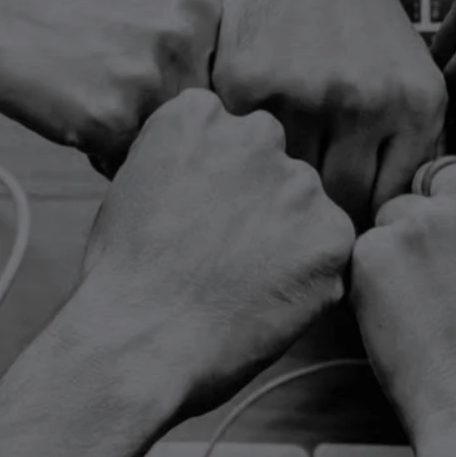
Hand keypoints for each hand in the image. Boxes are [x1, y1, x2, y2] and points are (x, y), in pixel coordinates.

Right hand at [0, 0, 219, 173]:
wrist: (10, 25)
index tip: (153, 83)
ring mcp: (147, 79)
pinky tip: (82, 118)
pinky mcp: (112, 117)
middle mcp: (181, 40)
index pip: (227, 89)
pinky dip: (105, 155)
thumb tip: (238, 136)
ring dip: (135, 142)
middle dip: (165, 124)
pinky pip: (128, 164)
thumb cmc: (85, 34)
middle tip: (120, 94)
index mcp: (201, 10)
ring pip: (167, 145)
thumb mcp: (157, 19)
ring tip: (100, 105)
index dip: (189, 101)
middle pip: (201, 121)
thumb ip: (201, 59)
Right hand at [72, 88, 355, 416]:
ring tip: (238, 286)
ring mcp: (299, 185)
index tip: (196, 217)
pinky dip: (306, 280)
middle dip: (255, 203)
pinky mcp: (331, 236)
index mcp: (199, 115)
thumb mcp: (133, 188)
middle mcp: (255, 135)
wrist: (139, 341)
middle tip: (221, 256)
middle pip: (271, 165)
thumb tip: (213, 175)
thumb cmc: (123, 277)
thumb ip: (184, 163)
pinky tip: (261, 303)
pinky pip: (328, 253)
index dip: (214, 182)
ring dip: (284, 240)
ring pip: (304, 208)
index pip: (228, 135)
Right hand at [215, 0, 446, 222]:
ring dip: (279, 191)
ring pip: (287, 184)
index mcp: (414, 104)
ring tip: (273, 195)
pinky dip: (244, 157)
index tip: (349, 231)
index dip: (369, 226)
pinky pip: (244, 151)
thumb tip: (397, 232)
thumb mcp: (412, 77)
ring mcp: (301, 94)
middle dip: (325, 218)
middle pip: (341, 205)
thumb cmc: (363, 23)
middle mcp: (363, 101)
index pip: (390, 203)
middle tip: (307, 224)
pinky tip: (245, 153)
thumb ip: (411, 150)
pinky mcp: (246, 85)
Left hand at [351, 141, 455, 456]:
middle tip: (446, 277)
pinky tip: (404, 314)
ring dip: (397, 248)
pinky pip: (363, 249)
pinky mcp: (377, 248)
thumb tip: (455, 177)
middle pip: (426, 178)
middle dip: (426, 215)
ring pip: (391, 214)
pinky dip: (372, 279)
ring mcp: (424, 218)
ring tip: (430, 301)